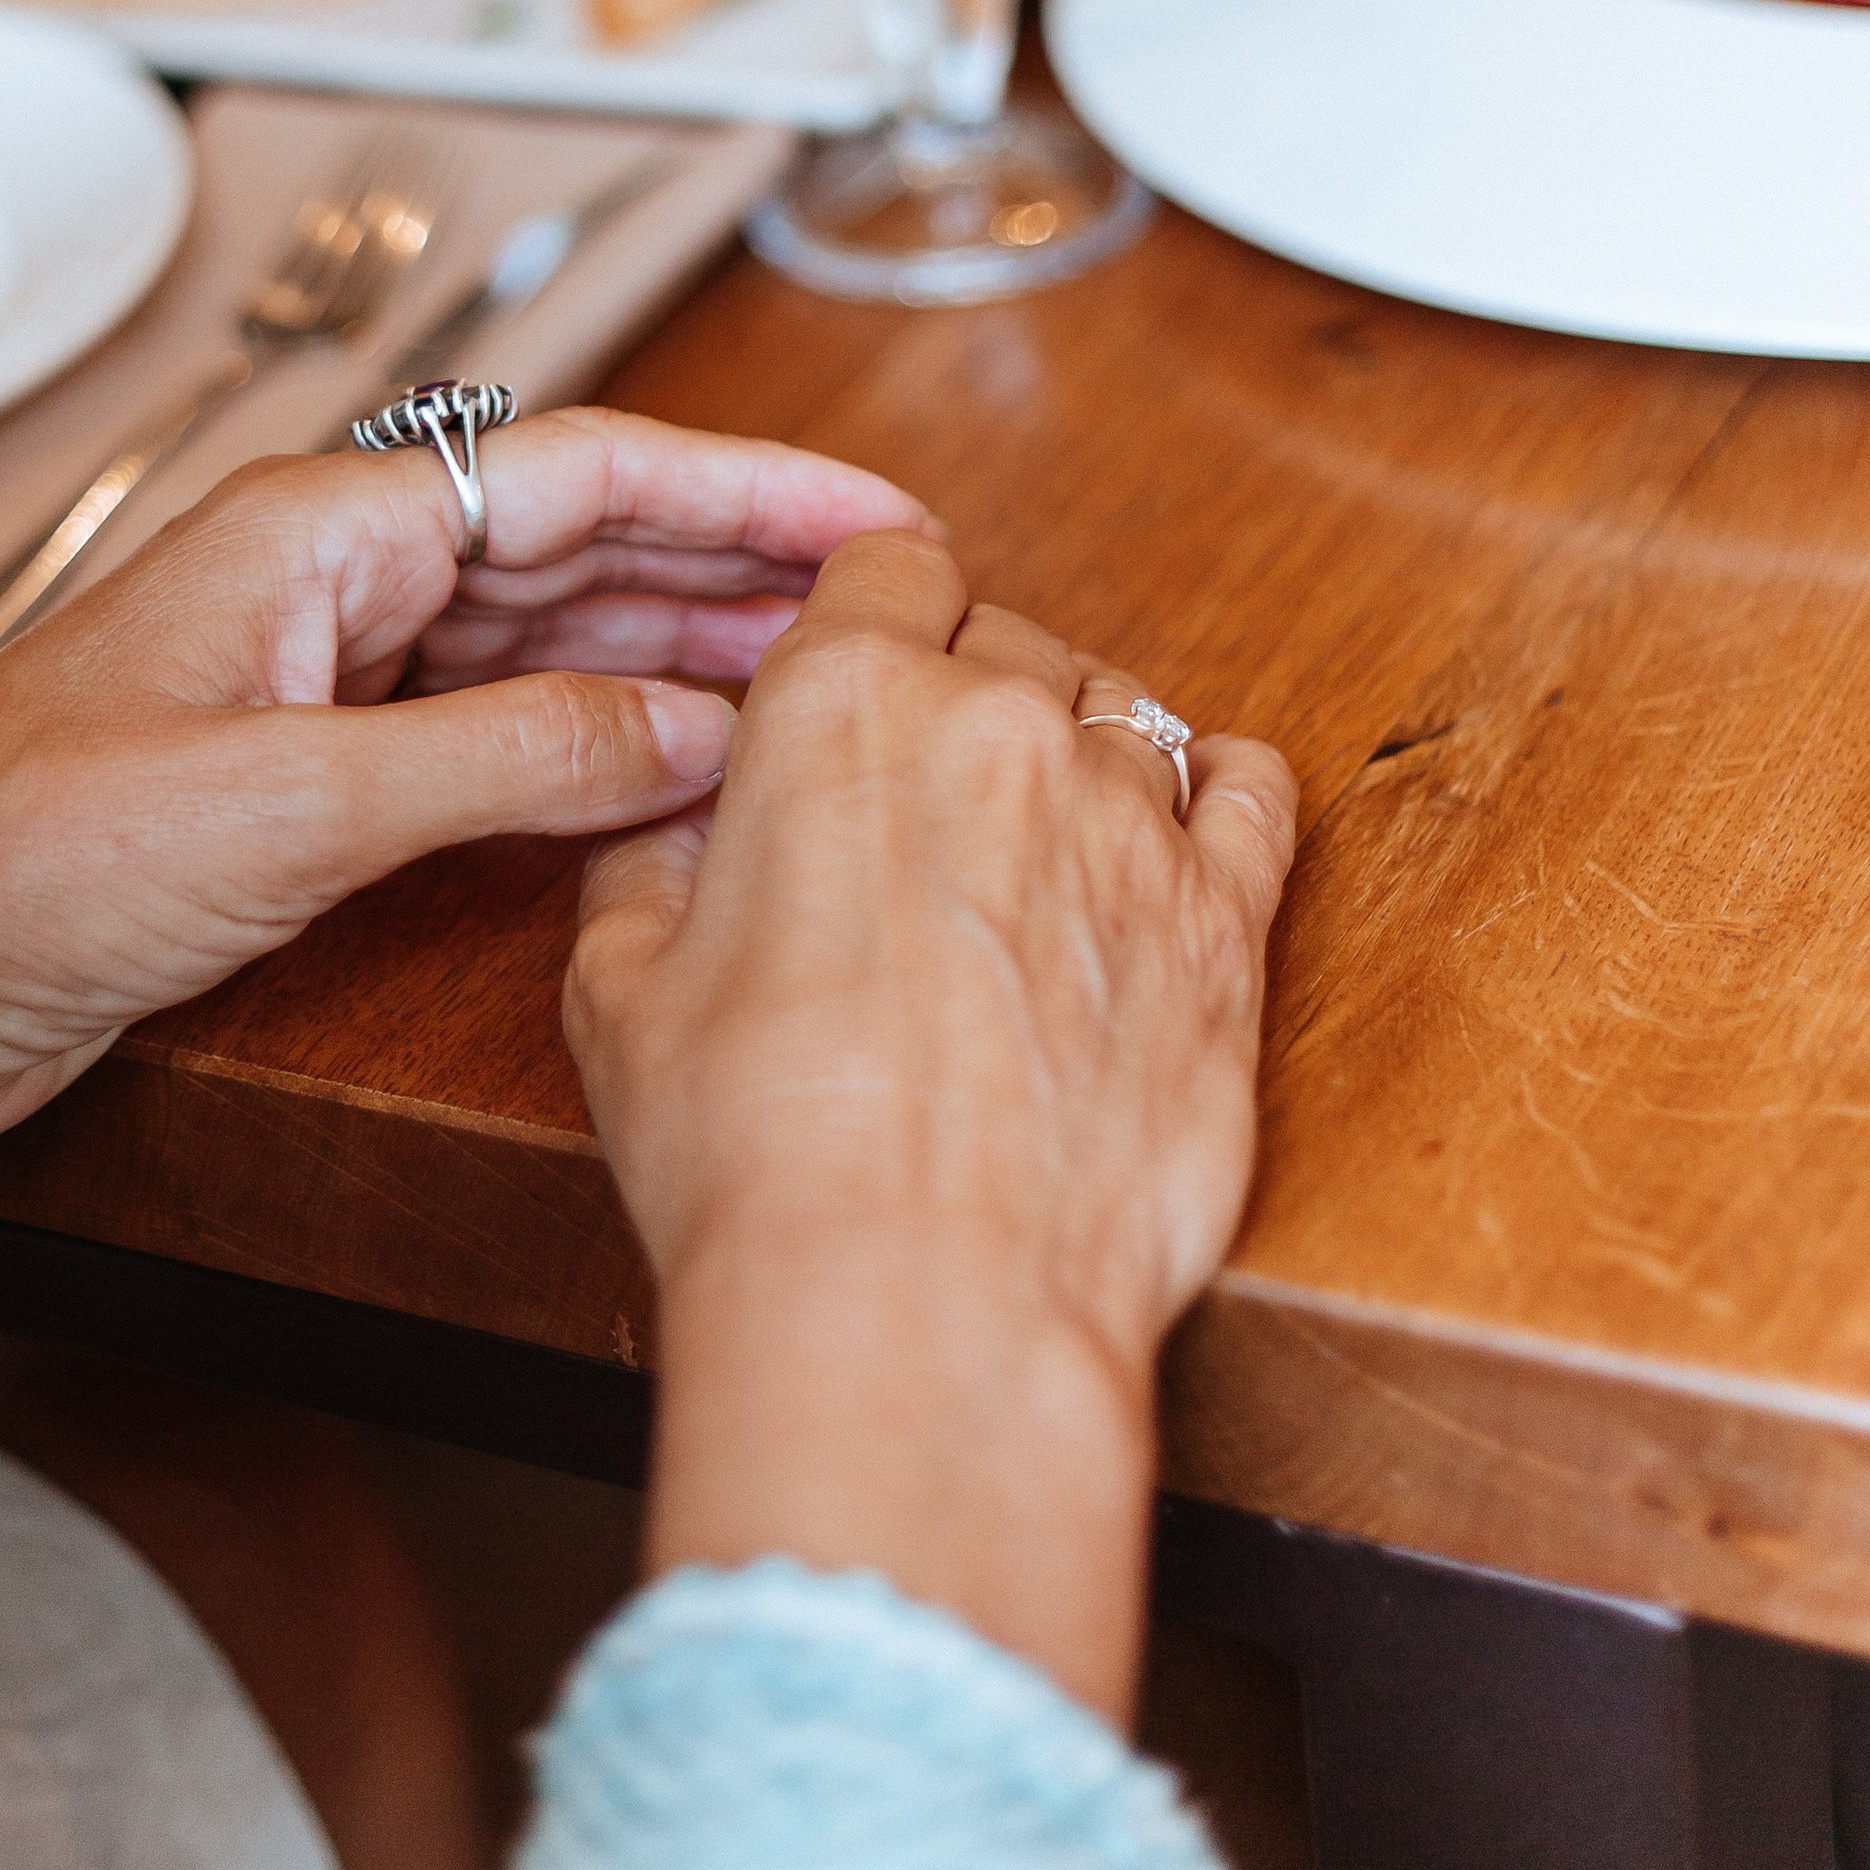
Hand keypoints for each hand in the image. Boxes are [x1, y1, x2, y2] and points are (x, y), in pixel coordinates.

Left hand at [0, 414, 927, 1344]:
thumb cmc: (8, 867)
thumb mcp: (292, 807)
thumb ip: (511, 761)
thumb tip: (700, 736)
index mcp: (319, 530)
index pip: (582, 469)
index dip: (745, 488)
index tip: (878, 517)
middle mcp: (331, 584)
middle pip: (581, 545)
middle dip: (739, 571)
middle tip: (892, 611)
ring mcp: (322, 683)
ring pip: (547, 643)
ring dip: (682, 665)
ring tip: (827, 690)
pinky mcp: (307, 784)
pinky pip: (494, 739)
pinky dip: (596, 754)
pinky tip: (682, 781)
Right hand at [564, 530, 1296, 1713]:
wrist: (923, 1305)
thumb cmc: (757, 1159)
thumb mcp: (619, 987)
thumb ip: (650, 861)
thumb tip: (679, 827)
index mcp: (840, 702)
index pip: (882, 564)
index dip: (866, 615)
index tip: (859, 669)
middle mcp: (998, 725)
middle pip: (1002, 633)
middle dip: (961, 688)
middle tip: (923, 793)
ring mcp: (1131, 817)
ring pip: (1120, 707)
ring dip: (1073, 749)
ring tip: (1033, 837)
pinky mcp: (1228, 923)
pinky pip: (1250, 792)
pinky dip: (1214, 792)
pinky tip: (1182, 825)